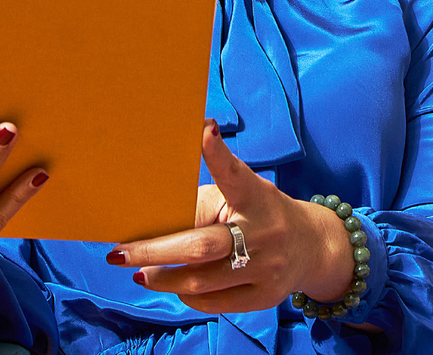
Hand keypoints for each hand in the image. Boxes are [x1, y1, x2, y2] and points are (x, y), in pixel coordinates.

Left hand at [109, 123, 353, 314]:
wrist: (312, 246)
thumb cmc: (260, 211)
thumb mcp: (244, 194)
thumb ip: (206, 200)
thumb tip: (151, 213)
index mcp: (256, 196)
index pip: (235, 174)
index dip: (218, 154)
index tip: (204, 128)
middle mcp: (263, 233)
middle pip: (200, 246)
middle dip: (154, 251)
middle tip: (120, 252)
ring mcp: (266, 269)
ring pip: (201, 281)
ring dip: (163, 278)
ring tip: (139, 271)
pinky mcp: (265, 298)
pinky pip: (215, 303)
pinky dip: (187, 295)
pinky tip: (171, 286)